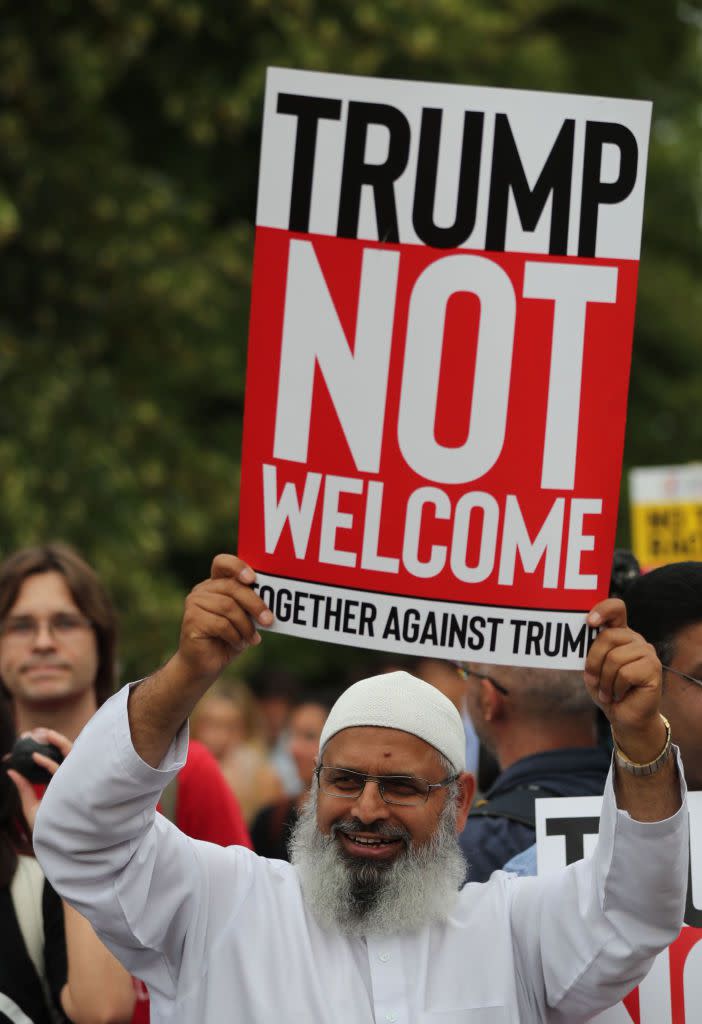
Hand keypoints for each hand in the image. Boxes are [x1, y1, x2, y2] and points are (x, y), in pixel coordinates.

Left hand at [7, 728, 71, 833]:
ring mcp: (72, 781)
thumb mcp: (31, 807)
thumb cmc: (47, 828)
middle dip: (52, 739)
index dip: (40, 749)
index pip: (52, 759)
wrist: (58, 844)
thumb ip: (24, 789)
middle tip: (36, 732)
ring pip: (69, 755)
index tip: (25, 742)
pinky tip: (36, 757)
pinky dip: (49, 761)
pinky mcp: (73, 786)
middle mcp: (69, 779)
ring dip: (56, 742)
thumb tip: (11, 770)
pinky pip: (61, 770)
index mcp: (60, 782)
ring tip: (43, 733)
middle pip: (65, 752)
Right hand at [173, 555, 273, 685]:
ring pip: (228, 607)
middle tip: (268, 620)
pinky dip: (235, 636)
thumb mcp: (243, 619)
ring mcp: (194, 603)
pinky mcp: (191, 620)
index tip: (253, 578)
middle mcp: (202, 590)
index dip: (237, 566)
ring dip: (245, 626)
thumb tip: (270, 602)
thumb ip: (250, 606)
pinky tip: (238, 643)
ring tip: (252, 639)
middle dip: (255, 604)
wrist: (204, 665)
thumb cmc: (228, 639)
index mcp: (215, 584)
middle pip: (232, 587)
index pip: (222, 563)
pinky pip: (221, 624)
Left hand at [584, 597, 664, 761]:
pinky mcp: (653, 669)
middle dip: (593, 661)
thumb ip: (589, 650)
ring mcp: (647, 652)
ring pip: (615, 658)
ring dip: (604, 680)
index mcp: (620, 634)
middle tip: (592, 680)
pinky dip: (616, 688)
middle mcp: (635, 639)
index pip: (616, 608)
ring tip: (607, 691)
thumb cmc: (606, 690)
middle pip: (608, 636)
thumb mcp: (592, 668)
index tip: (589, 622)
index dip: (603, 609)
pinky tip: (619, 695)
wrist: (625, 718)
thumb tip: (580, 633)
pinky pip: (625, 673)